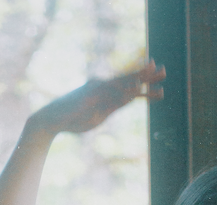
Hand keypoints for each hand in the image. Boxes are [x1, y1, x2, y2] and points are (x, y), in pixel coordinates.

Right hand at [29, 60, 164, 137]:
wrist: (52, 120)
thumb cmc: (72, 120)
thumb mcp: (98, 116)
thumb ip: (112, 107)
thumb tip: (127, 101)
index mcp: (105, 93)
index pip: (128, 89)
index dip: (144, 86)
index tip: (158, 87)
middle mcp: (103, 86)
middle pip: (129, 80)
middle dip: (147, 76)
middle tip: (164, 71)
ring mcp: (98, 88)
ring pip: (124, 82)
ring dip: (141, 78)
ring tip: (157, 73)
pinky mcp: (93, 93)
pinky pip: (113, 90)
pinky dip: (127, 89)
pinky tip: (139, 88)